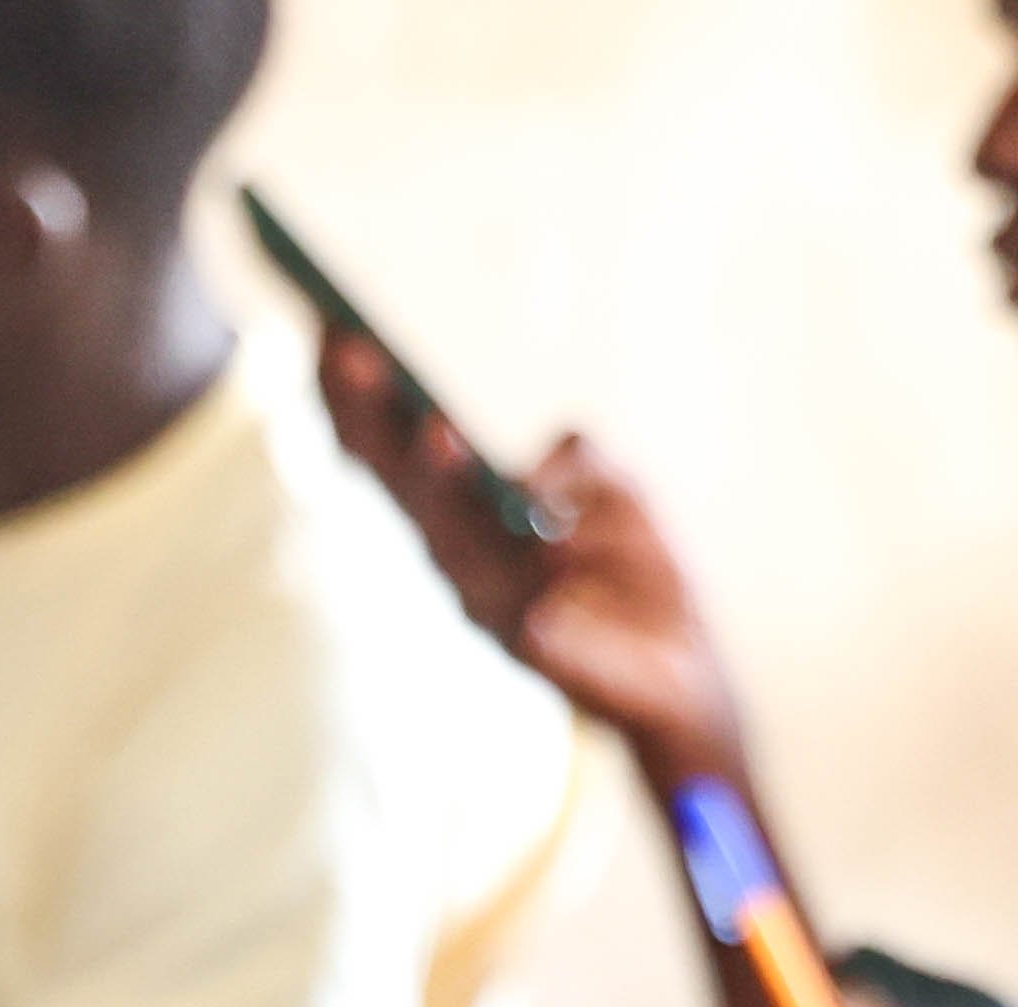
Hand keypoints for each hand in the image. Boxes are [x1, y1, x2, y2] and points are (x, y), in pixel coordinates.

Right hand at [317, 344, 748, 797]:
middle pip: (403, 485)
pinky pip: (528, 626)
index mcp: (465, 513)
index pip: (398, 450)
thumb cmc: (637, 569)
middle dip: (373, 418)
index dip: (364, 397)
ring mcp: (491, 608)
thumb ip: (583, 461)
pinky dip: (524, 598)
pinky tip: (527, 564)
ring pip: (452, 541)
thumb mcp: (620, 486)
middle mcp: (461, 558)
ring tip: (435, 429)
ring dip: (439, 483)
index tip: (335, 330)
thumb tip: (535, 482)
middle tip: (350, 353)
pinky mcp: (538, 657)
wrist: (683, 665)